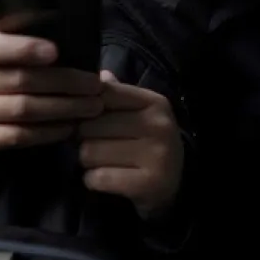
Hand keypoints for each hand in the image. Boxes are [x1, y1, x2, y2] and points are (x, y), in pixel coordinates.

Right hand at [0, 25, 104, 153]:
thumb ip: (20, 34)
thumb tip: (65, 28)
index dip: (24, 48)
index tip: (56, 51)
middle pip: (21, 80)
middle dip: (64, 82)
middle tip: (94, 85)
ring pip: (24, 110)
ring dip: (64, 108)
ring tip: (93, 106)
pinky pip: (20, 136)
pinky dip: (50, 131)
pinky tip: (71, 125)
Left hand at [77, 71, 184, 218]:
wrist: (176, 184)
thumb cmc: (149, 144)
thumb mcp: (140, 115)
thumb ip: (117, 95)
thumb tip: (99, 75)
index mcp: (155, 103)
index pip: (104, 94)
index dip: (86, 108)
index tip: (87, 120)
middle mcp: (158, 125)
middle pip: (90, 126)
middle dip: (83, 139)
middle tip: (93, 145)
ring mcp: (156, 155)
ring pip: (89, 152)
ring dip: (87, 161)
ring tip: (100, 162)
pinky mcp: (147, 183)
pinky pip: (97, 178)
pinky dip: (92, 180)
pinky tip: (104, 179)